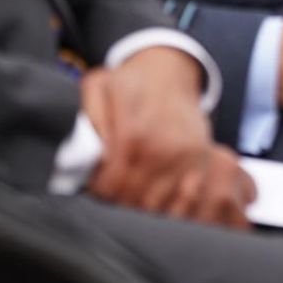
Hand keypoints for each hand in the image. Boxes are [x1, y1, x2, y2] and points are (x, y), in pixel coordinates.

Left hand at [83, 48, 251, 226]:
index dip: (98, 195)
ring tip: (128, 201)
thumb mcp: (98, 87)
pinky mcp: (202, 162)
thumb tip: (80, 158)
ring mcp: (186, 158)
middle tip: (107, 199)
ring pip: (160, 206)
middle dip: (117, 206)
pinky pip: (184, 199)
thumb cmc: (130, 83)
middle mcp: (163, 149)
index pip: (111, 187)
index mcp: (134, 134)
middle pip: (134, 201)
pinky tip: (153, 202)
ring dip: (141, 211)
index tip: (91, 190)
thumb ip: (87, 120)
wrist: (172, 71)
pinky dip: (168, 208)